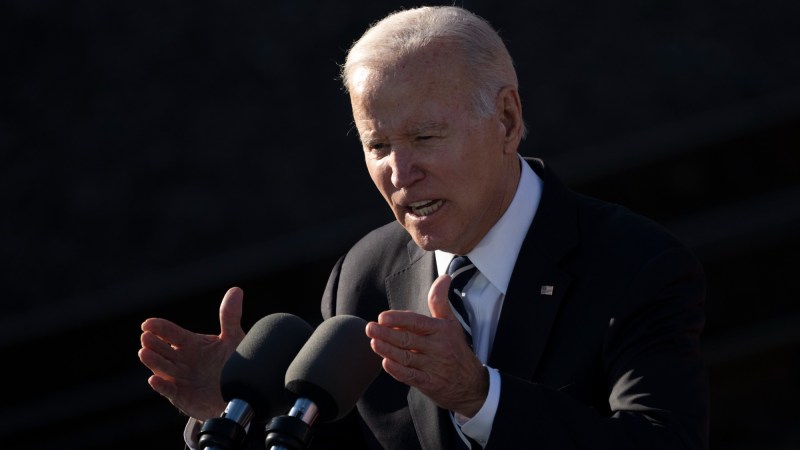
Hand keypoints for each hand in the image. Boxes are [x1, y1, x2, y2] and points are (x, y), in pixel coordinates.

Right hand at [138, 286, 245, 419]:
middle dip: (154, 343)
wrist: (242, 393)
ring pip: (163, 369)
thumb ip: (230, 317)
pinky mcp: (183, 397)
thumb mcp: (233, 339)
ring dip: (153, 361)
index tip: (147, 323)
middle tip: (145, 336)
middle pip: (163, 350)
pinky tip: (154, 380)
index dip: (160, 328)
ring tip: (144, 352)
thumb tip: (236, 290)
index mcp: (191, 345)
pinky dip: (162, 386)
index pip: (172, 333)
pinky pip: (170, 392)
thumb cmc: (235, 366)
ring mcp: (181, 379)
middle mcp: (183, 361)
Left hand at [365, 274, 488, 416]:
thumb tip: (444, 277)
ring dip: (388, 350)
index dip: (399, 319)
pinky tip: (385, 363)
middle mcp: (438, 348)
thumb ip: (440, 301)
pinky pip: (412, 377)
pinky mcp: (430, 383)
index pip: (417, 322)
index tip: (382, 317)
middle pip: (408, 339)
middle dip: (387, 333)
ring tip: (373, 342)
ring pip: (406, 357)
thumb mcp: (451, 323)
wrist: (472, 384)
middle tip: (369, 328)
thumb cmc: (456, 349)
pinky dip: (398, 371)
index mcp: (441, 330)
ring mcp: (434, 367)